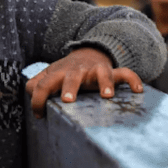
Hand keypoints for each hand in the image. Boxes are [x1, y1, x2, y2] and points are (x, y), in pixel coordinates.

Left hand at [25, 47, 143, 118]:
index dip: (38, 99)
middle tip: (67, 100)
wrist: (88, 52)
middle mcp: (76, 71)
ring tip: (107, 96)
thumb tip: (29, 93)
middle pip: (71, 76)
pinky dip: (132, 79)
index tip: (40, 115)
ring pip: (100, 73)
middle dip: (70, 87)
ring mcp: (94, 70)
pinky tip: (137, 90)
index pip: (44, 84)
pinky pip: (124, 73)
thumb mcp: (49, 75)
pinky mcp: (111, 71)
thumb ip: (36, 84)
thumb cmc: (65, 71)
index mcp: (58, 73)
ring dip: (104, 83)